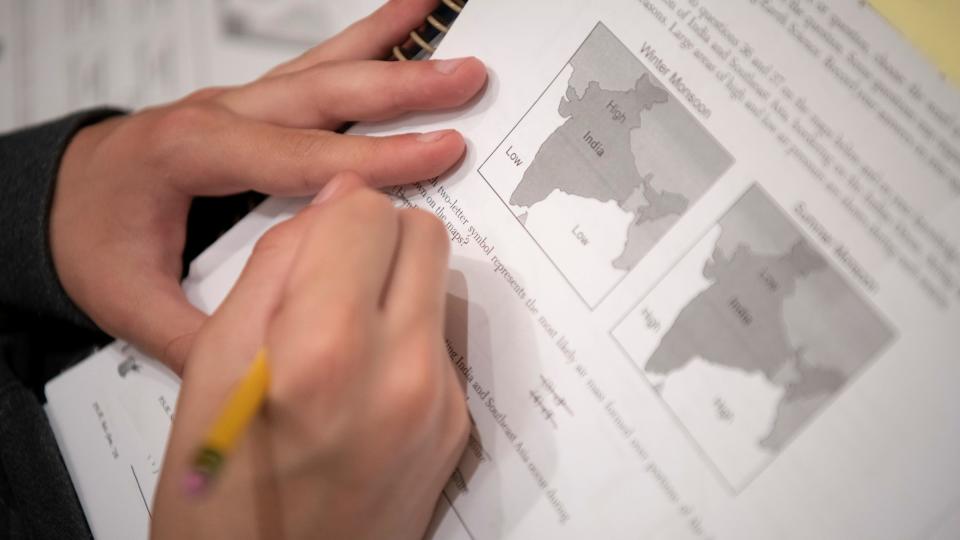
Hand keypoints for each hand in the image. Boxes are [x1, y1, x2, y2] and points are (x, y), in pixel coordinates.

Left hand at [50, 0, 485, 372]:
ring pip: (324, 69)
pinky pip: (315, 65)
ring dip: (390, 52)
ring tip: (443, 25)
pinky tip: (402, 19)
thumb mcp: (126, 300)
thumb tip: (264, 369)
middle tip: (467, 80)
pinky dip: (362, 39)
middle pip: (323, 95)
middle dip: (401, 89)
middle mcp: (219, 114)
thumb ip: (194, 336)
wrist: (65, 196)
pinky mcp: (254, 106)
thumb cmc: (92, 236)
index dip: (374, 158)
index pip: (299, 156)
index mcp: (191, 153)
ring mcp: (238, 102)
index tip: (439, 154)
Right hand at [151, 173, 467, 539]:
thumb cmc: (219, 491)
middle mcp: (403, 374)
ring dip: (396, 288)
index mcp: (326, 350)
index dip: (337, 217)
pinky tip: (364, 384)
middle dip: (378, 239)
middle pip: (426, 235)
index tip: (316, 245)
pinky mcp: (459, 429)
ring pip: (440, 284)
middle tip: (331, 281)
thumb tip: (337, 201)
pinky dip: (408, 340)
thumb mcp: (213, 364)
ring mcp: (442, 405)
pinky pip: (442, 343)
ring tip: (341, 340)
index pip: (370, 211)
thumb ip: (277, 265)